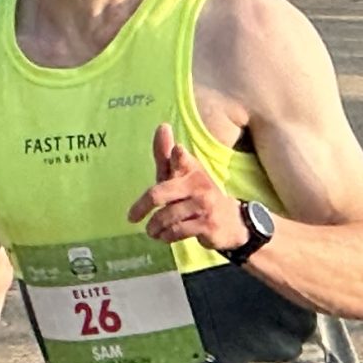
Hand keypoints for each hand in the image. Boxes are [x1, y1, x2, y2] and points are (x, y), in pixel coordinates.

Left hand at [128, 123, 239, 252]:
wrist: (231, 222)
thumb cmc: (196, 195)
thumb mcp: (180, 174)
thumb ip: (166, 154)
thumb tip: (162, 126)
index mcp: (191, 168)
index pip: (182, 159)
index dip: (179, 156)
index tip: (177, 151)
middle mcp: (198, 184)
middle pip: (160, 194)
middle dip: (142, 207)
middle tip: (132, 217)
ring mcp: (204, 205)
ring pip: (166, 216)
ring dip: (154, 227)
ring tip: (151, 230)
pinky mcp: (207, 225)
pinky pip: (177, 231)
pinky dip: (166, 236)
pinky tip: (163, 237)